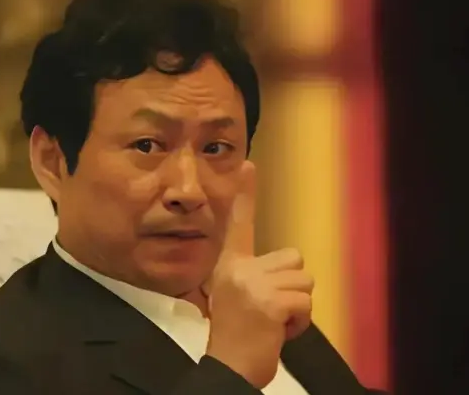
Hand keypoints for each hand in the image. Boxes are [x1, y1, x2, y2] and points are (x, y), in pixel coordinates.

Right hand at [203, 161, 313, 388]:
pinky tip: (279, 331)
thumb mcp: (234, 297)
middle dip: (293, 286)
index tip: (248, 165)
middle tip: (271, 309)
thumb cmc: (235, 335)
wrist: (227, 367)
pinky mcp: (270, 302)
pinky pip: (306, 303)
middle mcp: (239, 269)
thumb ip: (253, 276)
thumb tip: (285, 269)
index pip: (238, 225)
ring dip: (298, 306)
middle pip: (294, 259)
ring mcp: (254, 284)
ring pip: (305, 281)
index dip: (245, 195)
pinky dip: (300, 322)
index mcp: (230, 266)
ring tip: (274, 321)